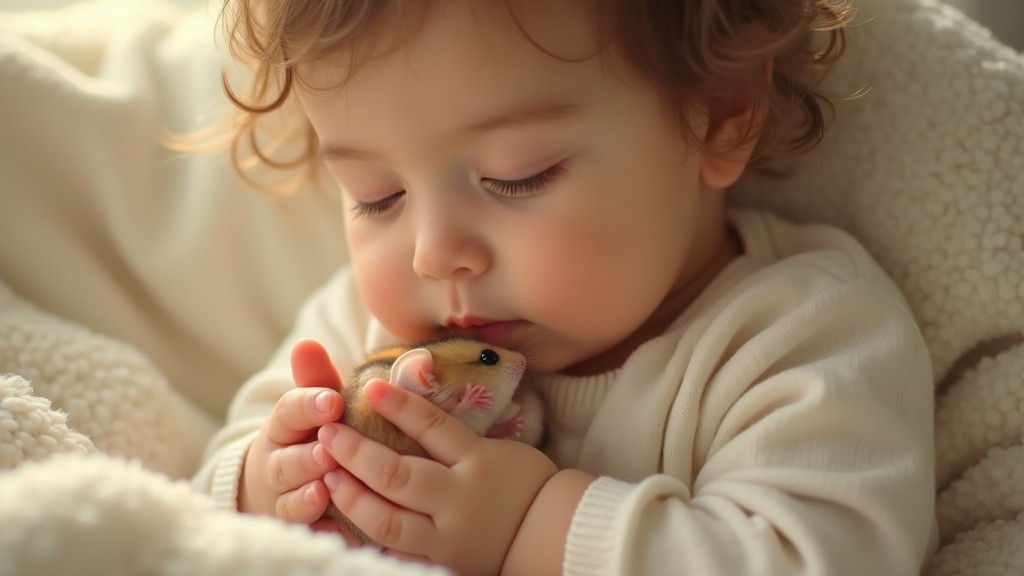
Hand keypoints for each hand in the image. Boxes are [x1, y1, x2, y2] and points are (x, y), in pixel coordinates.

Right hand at [238, 340, 343, 522]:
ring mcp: (281, 498)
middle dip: (306, 458)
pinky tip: (337, 532)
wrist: (277, 487)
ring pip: (289, 499)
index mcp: (283, 427)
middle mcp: (276, 463)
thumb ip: (316, 379)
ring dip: (306, 496)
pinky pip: (304, 532)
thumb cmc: (309, 435)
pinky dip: (319, 532)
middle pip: (286, 462)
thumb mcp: (313, 407)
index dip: (308, 406)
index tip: (333, 401)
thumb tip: (307, 342)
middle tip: (329, 452)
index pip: (289, 412)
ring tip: (324, 492)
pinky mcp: (293, 527)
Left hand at [317, 378, 558, 575]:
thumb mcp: (497, 448)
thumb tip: (405, 404)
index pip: (432, 427)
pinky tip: (338, 522)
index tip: (370, 387)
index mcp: (478, 462)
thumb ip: (453, 435)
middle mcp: (459, 500)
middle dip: (357, 452)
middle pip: (398, 474)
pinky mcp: (439, 562)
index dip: (399, 406)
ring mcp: (447, 537)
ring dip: (352, 496)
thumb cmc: (523, 482)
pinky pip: (392, 553)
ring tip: (328, 475)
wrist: (550, 535)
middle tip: (328, 432)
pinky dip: (362, 539)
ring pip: (387, 520)